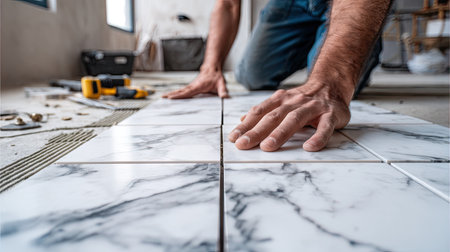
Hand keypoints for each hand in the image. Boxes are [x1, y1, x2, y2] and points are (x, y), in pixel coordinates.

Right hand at [162, 67, 228, 98]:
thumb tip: (225, 97)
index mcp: (198, 86)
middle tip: (162, 98)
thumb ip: (223, 90)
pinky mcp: (191, 87)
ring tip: (162, 98)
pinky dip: (175, 93)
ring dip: (171, 94)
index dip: (179, 95)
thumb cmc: (216, 76)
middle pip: (180, 91)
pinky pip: (182, 91)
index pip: (187, 92)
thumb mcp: (221, 83)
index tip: (171, 98)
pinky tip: (170, 96)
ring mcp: (191, 86)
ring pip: (180, 91)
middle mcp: (193, 86)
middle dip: (171, 94)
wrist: (212, 68)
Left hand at [228, 81, 351, 151]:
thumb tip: (242, 121)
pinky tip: (309, 147)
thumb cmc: (304, 100)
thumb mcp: (282, 102)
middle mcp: (295, 102)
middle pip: (273, 117)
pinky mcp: (331, 114)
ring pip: (295, 119)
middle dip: (256, 131)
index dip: (246, 125)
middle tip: (243, 145)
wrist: (332, 85)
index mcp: (281, 100)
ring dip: (280, 133)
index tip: (233, 138)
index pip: (260, 112)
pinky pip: (325, 127)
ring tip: (267, 147)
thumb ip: (264, 111)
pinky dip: (318, 137)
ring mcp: (313, 107)